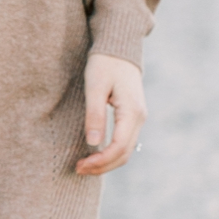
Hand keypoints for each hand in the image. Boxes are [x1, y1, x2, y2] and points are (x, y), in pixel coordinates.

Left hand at [76, 54, 144, 174]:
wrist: (119, 49)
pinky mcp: (132, 117)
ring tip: (84, 166)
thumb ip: (95, 114)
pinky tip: (95, 154)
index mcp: (132, 112)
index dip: (100, 161)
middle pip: (124, 154)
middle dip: (102, 166)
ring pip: (126, 150)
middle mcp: (139, 118)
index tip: (81, 165)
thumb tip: (93, 143)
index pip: (118, 147)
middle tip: (78, 169)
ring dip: (106, 162)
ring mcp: (138, 118)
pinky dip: (111, 153)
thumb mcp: (95, 87)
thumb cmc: (105, 64)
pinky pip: (124, 142)